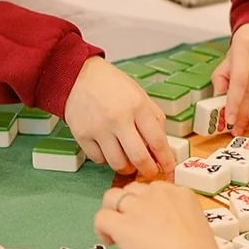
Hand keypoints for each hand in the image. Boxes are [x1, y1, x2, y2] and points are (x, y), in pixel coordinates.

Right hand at [64, 57, 174, 177]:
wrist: (79, 76)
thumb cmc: (113, 86)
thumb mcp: (140, 95)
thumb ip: (153, 119)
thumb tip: (162, 146)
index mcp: (137, 106)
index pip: (157, 141)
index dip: (166, 160)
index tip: (169, 168)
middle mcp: (118, 119)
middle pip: (138, 158)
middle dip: (148, 170)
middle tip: (150, 172)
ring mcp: (99, 129)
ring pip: (117, 164)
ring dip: (127, 168)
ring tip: (130, 163)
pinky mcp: (82, 136)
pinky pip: (99, 160)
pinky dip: (107, 160)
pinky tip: (110, 151)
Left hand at [94, 181, 218, 248]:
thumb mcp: (196, 228)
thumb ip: (180, 223)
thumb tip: (170, 236)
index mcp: (181, 194)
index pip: (156, 190)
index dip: (150, 206)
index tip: (151, 223)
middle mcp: (158, 193)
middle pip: (133, 189)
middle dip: (130, 205)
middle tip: (133, 227)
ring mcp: (138, 206)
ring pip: (112, 197)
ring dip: (113, 212)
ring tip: (116, 232)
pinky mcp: (122, 224)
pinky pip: (101, 218)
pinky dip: (102, 229)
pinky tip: (111, 242)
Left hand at [211, 23, 248, 130]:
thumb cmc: (248, 39)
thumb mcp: (230, 53)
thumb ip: (222, 75)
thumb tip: (219, 99)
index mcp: (244, 46)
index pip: (240, 80)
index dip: (235, 103)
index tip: (230, 120)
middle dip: (245, 113)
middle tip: (237, 129)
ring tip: (246, 125)